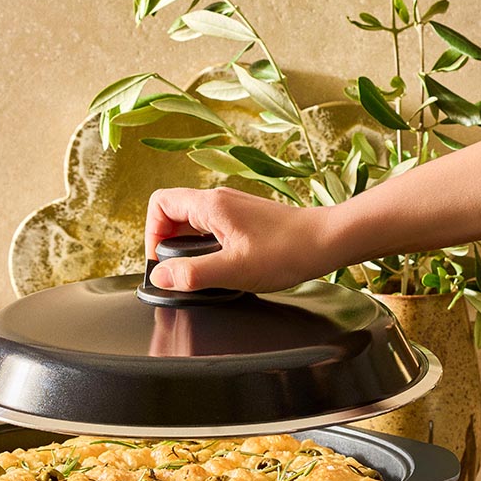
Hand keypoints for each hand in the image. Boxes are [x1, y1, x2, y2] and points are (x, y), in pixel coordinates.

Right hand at [144, 186, 340, 292]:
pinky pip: (214, 231)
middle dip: (169, 244)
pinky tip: (224, 271)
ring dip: (190, 249)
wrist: (328, 242)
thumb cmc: (288, 251)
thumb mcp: (233, 270)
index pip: (160, 204)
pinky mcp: (247, 223)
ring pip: (195, 224)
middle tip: (179, 273)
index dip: (151, 234)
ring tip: (201, 274)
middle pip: (174, 214)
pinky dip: (209, 250)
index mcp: (211, 205)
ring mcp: (235, 211)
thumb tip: (161, 278)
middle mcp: (220, 202)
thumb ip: (192, 274)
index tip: (162, 263)